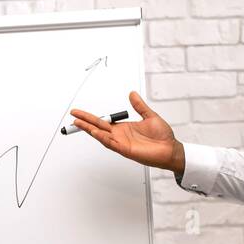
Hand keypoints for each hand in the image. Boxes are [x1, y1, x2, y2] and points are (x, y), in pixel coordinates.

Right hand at [68, 91, 185, 175]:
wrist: (170, 149)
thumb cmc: (162, 137)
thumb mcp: (149, 116)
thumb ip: (139, 106)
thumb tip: (132, 94)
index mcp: (123, 128)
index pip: (103, 121)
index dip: (91, 117)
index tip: (80, 112)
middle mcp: (120, 136)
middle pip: (98, 127)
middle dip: (84, 122)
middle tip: (73, 116)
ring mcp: (121, 143)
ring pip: (101, 135)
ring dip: (90, 129)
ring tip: (78, 123)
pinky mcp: (126, 149)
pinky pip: (111, 143)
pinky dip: (102, 138)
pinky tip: (95, 132)